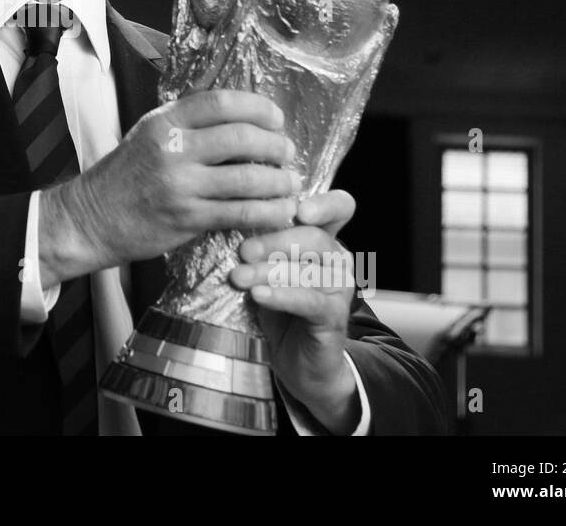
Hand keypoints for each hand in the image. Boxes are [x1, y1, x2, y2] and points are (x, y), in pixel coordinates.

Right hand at [38, 89, 299, 284]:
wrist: (91, 218)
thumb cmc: (125, 175)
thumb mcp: (149, 135)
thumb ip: (187, 123)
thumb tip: (240, 116)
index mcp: (165, 121)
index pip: (223, 102)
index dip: (259, 108)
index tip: (276, 119)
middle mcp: (173, 148)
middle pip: (242, 137)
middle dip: (276, 145)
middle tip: (288, 153)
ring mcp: (180, 185)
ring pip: (248, 178)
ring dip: (279, 181)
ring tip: (291, 183)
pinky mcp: (187, 218)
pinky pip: (240, 213)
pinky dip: (268, 212)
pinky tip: (280, 212)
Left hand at [227, 189, 361, 433]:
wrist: (299, 361)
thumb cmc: (278, 307)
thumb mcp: (265, 270)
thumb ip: (258, 246)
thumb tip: (224, 223)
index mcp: (325, 239)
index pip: (339, 207)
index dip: (323, 203)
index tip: (296, 208)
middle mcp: (338, 259)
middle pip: (315, 237)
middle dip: (274, 241)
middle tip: (242, 251)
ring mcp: (340, 287)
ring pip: (308, 269)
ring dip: (269, 271)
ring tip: (238, 277)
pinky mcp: (334, 316)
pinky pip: (309, 300)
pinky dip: (282, 296)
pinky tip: (258, 296)